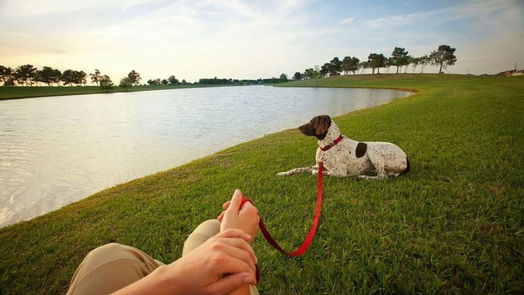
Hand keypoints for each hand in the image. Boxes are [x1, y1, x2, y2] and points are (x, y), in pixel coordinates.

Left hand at [112, 229, 255, 294]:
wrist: (175, 277)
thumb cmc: (193, 287)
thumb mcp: (213, 291)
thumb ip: (233, 283)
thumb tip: (250, 276)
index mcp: (219, 261)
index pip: (244, 266)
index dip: (251, 275)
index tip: (252, 282)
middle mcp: (218, 247)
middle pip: (244, 254)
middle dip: (251, 265)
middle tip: (252, 275)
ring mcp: (215, 241)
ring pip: (241, 242)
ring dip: (249, 251)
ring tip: (252, 263)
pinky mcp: (212, 239)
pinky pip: (230, 232)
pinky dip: (240, 234)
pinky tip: (248, 239)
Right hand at [219, 189, 258, 242]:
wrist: (233, 246)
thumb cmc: (230, 228)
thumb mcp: (230, 212)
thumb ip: (235, 200)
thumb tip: (238, 190)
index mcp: (252, 210)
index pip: (242, 201)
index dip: (232, 204)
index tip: (224, 208)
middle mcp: (256, 217)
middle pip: (242, 209)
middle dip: (231, 211)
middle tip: (221, 217)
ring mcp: (255, 225)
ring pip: (243, 217)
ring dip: (233, 218)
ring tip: (223, 223)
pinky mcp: (253, 233)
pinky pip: (245, 224)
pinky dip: (237, 224)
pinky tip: (229, 228)